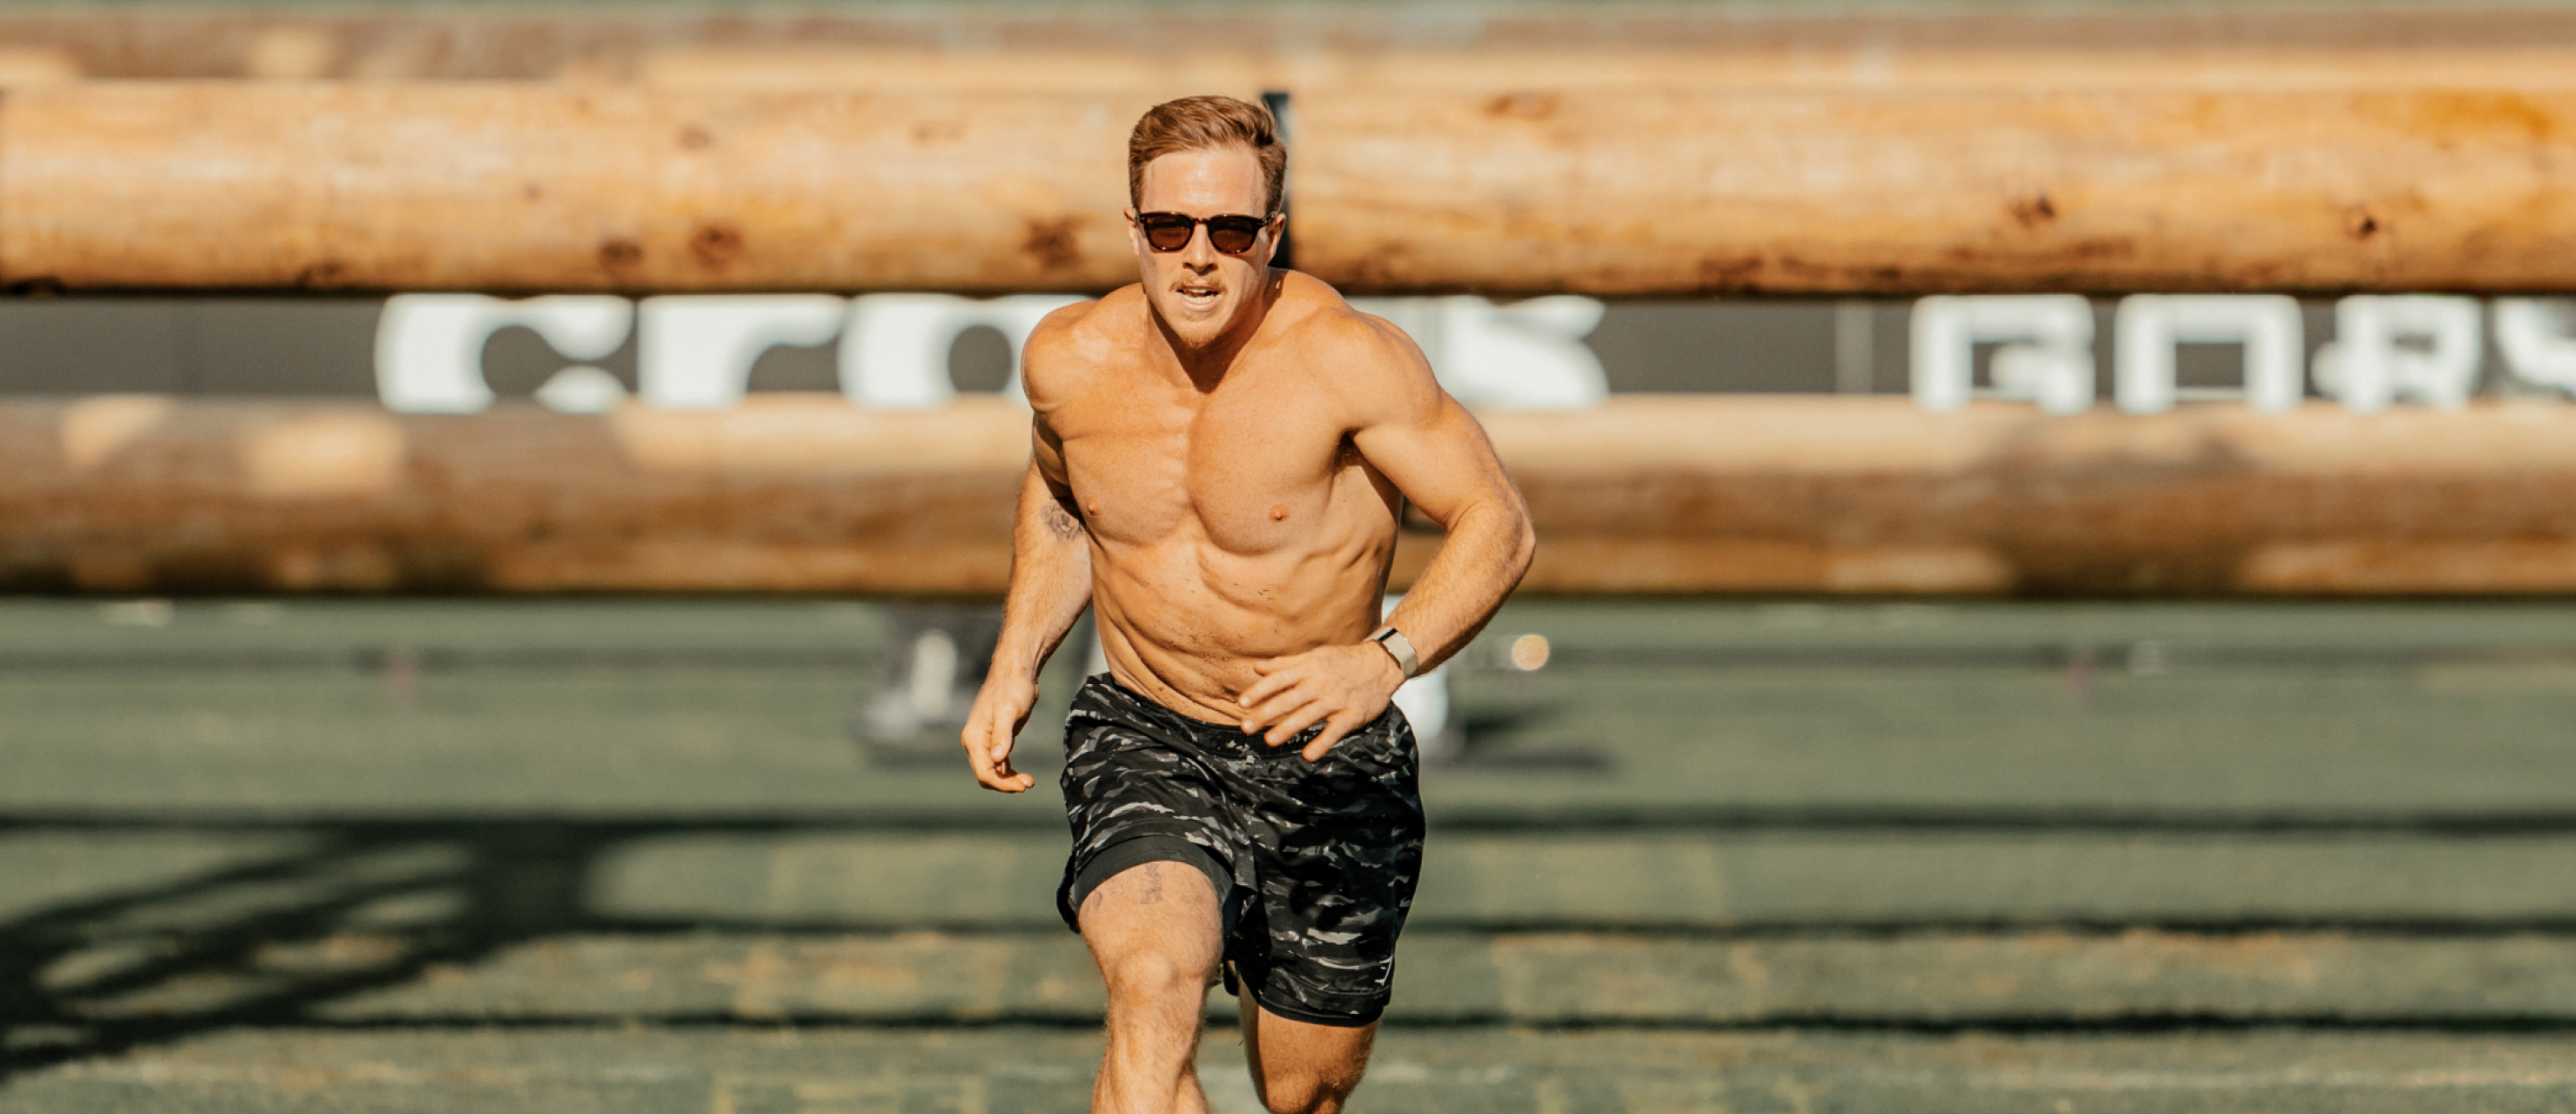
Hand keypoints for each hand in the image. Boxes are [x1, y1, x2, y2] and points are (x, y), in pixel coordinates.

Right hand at [961, 673, 1039, 792]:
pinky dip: (1008, 772)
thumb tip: (997, 760)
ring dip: (1008, 780)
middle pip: (986, 774)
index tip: (1022, 787)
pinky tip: (1022, 775)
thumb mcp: (1009, 712)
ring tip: (1029, 781)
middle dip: (1005, 784)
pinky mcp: (996, 739)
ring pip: (993, 771)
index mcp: (974, 738)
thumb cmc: (1012, 689)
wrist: (1015, 673)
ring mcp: (985, 741)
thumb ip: (1002, 736)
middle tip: (1028, 784)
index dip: (1001, 784)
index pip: (983, 772)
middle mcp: (975, 742)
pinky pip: (998, 763)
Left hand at [1238, 642, 1406, 760]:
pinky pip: (1335, 731)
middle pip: (1289, 699)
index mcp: (1309, 668)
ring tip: (1270, 740)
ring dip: (1288, 728)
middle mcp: (1320, 683)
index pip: (1279, 679)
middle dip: (1266, 713)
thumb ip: (1284, 664)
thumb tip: (1257, 667)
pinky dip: (1322, 743)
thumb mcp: (1314, 656)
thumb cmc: (1343, 660)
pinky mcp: (1352, 715)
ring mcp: (1336, 700)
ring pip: (1308, 715)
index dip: (1260, 691)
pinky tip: (1308, 755)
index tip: (1242, 702)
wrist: (1381, 663)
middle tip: (1246, 726)